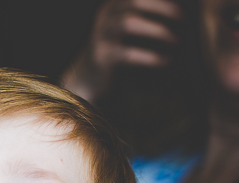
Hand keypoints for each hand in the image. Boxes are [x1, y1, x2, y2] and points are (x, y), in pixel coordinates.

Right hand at [60, 0, 182, 102]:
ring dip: (158, 31)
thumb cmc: (121, 49)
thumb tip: (186, 8)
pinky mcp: (101, 57)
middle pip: (134, 1)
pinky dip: (150, 57)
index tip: (186, 4)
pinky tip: (167, 62)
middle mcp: (106, 16)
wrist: (92, 78)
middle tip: (185, 19)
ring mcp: (101, 36)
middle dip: (164, 7)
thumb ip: (148, 11)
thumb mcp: (132, 25)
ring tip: (178, 41)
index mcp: (116, 4)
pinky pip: (127, 53)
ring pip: (129, 23)